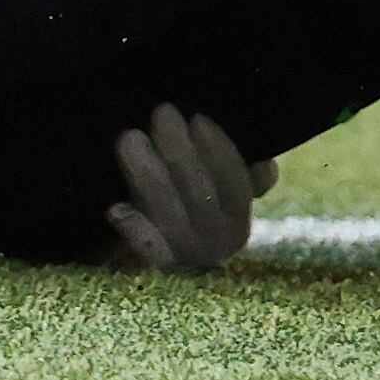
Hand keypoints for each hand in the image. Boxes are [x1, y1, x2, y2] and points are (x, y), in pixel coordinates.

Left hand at [100, 104, 275, 270]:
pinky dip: (134, 229)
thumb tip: (263, 167)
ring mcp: (184, 256)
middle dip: (179, 152)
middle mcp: (217, 243)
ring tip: (130, 138)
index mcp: (238, 220)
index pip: (235, 184)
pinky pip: (146, 250)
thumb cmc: (194, 194)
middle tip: (162, 114)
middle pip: (201, 196)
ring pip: (170, 216)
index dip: (219, 151)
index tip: (198, 119)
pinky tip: (116, 208)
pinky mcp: (151, 265)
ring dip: (149, 176)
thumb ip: (247, 174)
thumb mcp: (223, 186)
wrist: (161, 244)